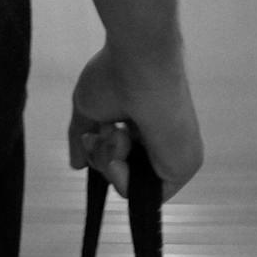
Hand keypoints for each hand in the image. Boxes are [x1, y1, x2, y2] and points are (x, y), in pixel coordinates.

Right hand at [68, 40, 202, 202]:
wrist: (140, 64)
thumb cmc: (115, 76)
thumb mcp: (88, 108)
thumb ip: (81, 139)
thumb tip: (76, 164)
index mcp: (141, 125)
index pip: (117, 153)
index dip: (100, 148)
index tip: (94, 132)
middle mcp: (157, 142)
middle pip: (118, 169)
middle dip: (102, 153)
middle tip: (105, 128)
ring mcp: (168, 156)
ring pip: (125, 181)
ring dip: (109, 159)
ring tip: (116, 131)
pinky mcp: (179, 170)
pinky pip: (140, 192)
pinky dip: (121, 176)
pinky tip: (122, 148)